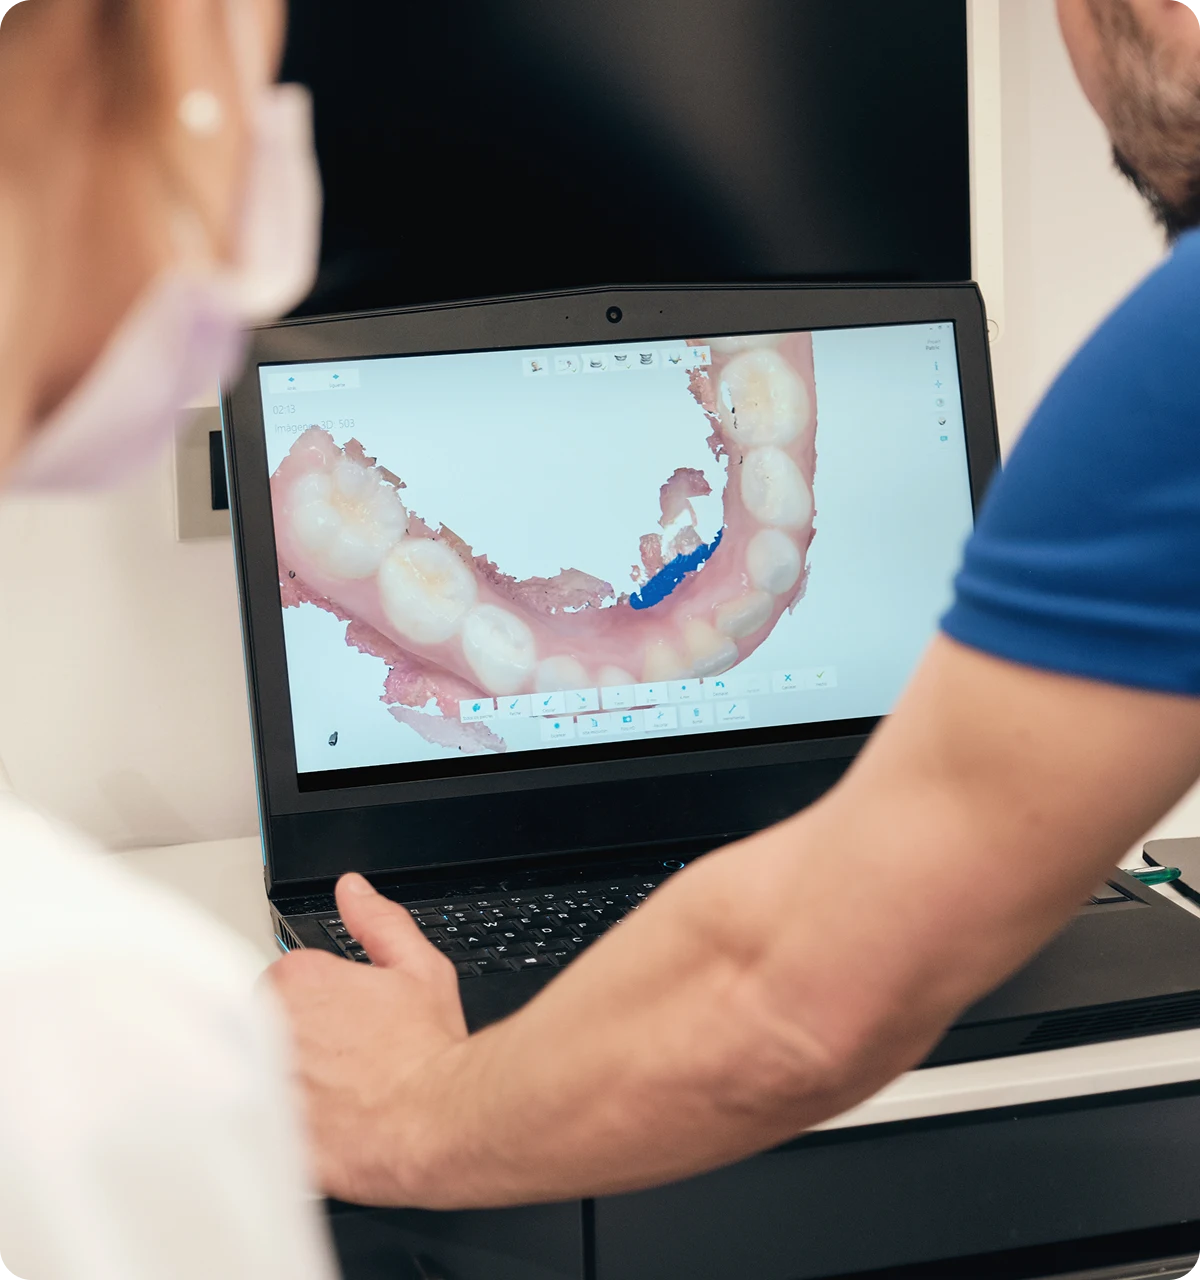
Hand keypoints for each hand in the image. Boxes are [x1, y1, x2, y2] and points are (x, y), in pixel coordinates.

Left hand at [268, 874, 468, 1205]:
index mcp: (298, 980)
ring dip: (284, 1080)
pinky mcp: (260, 1129)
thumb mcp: (419, 968)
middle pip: (262, 1025)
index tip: (344, 1023)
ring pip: (255, 1073)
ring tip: (333, 1098)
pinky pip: (255, 1123)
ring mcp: (260, 1079)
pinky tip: (318, 1128)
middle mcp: (269, 1026)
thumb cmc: (428, 1051)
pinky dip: (279, 1125)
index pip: (285, 982)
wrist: (436, 1121)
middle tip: (341, 1060)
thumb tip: (353, 890)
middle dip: (295, 1039)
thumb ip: (379, 922)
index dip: (319, 1003)